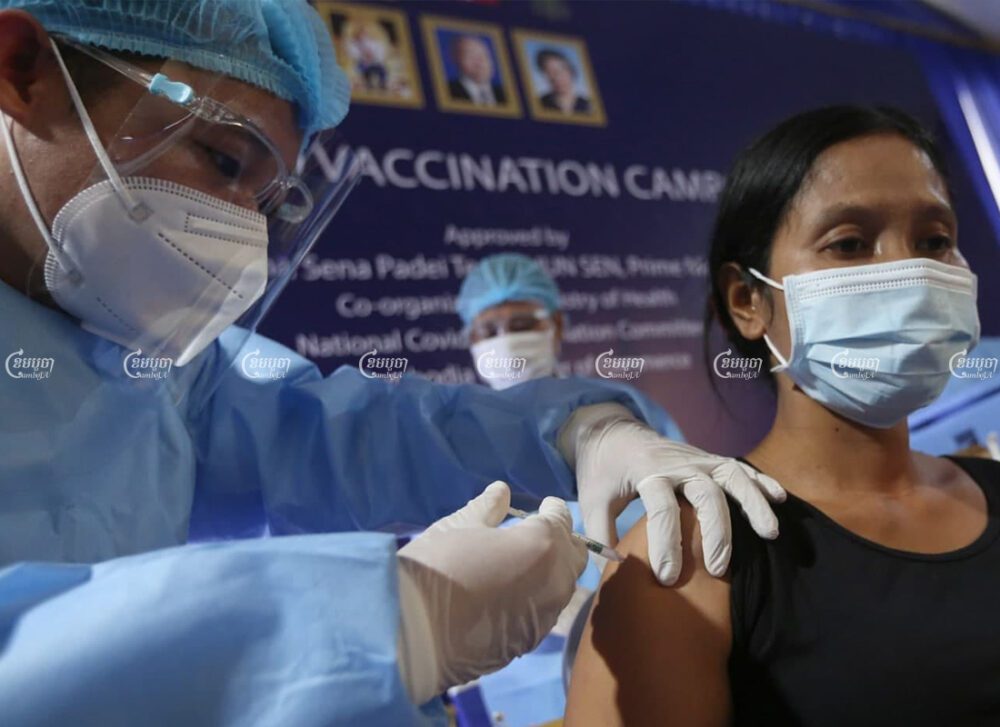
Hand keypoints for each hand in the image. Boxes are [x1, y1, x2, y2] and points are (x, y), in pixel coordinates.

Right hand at [396, 481, 586, 703]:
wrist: (415, 633)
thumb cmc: (438, 566)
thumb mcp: (459, 527)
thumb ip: (487, 508)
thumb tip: (502, 491)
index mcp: (543, 543)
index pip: (561, 519)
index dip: (551, 509)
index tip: (543, 506)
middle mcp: (556, 580)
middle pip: (573, 555)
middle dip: (560, 541)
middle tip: (537, 534)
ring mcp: (545, 616)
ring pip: (560, 588)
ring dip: (548, 572)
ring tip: (521, 565)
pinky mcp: (528, 643)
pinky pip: (542, 614)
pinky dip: (534, 600)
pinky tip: (508, 597)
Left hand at [561, 404, 784, 585]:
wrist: (613, 433)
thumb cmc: (603, 471)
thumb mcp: (592, 499)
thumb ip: (600, 533)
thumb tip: (612, 567)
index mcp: (646, 472)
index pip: (662, 508)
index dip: (666, 543)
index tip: (667, 576)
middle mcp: (678, 464)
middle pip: (706, 493)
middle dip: (716, 532)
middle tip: (718, 569)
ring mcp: (698, 459)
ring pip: (732, 477)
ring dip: (753, 503)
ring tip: (770, 533)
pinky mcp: (710, 460)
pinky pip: (740, 469)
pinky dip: (761, 482)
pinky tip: (780, 500)